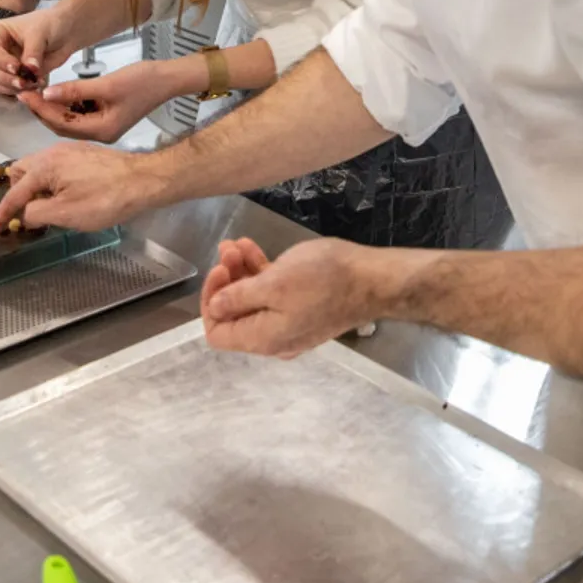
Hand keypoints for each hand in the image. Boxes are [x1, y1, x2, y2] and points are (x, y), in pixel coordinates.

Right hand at [0, 9, 71, 96]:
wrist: (65, 31)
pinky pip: (11, 91)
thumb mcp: (40, 33)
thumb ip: (33, 51)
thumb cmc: (48, 23)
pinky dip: (23, 91)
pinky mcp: (14, 78)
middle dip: (6, 79)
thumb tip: (29, 69)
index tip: (17, 68)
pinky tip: (37, 84)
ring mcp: (3, 66)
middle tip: (25, 81)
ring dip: (15, 87)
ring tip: (35, 81)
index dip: (2, 62)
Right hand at [0, 141, 161, 236]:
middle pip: (20, 172)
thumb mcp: (65, 214)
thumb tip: (25, 214)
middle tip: (25, 215)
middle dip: (15, 193)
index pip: (12, 196)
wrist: (143, 180)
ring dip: (35, 188)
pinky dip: (51, 183)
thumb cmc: (105, 198)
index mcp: (43, 166)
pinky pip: (55, 167)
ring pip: (39, 169)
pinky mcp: (83, 154)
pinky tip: (64, 197)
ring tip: (47, 209)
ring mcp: (68, 151)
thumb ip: (36, 214)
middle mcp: (51, 152)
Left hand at [21, 61, 179, 142]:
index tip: (25, 94)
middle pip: (63, 125)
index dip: (41, 109)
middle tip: (25, 93)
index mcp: (101, 131)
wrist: (168, 79)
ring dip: (54, 107)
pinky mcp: (107, 118)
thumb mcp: (106, 84)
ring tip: (36, 91)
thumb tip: (46, 93)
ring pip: (70, 120)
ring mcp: (104, 127)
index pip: (62, 122)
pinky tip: (58, 93)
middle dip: (44, 110)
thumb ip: (74, 90)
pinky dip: (67, 104)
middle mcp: (101, 134)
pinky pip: (80, 114)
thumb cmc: (142, 81)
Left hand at [200, 237, 378, 358]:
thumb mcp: (274, 284)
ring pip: (253, 300)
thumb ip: (238, 298)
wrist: (372, 280)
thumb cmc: (323, 279)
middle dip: (225, 281)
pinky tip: (252, 248)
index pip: (217, 334)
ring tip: (237, 244)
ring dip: (240, 272)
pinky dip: (259, 273)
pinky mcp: (303, 308)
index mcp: (263, 339)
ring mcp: (290, 323)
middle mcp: (274, 338)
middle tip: (228, 251)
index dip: (210, 302)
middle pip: (234, 315)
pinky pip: (272, 295)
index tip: (218, 271)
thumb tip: (215, 308)